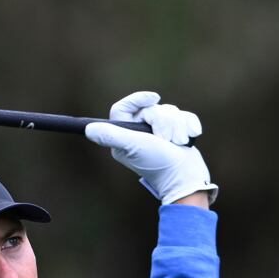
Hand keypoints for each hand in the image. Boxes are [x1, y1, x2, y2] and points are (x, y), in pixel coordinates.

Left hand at [84, 91, 216, 204]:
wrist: (186, 179)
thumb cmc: (159, 164)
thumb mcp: (134, 146)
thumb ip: (112, 136)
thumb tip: (89, 129)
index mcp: (123, 136)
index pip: (123, 108)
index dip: (138, 100)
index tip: (154, 98)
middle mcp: (138, 134)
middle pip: (151, 108)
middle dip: (163, 121)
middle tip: (164, 140)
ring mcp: (158, 134)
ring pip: (169, 111)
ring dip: (177, 126)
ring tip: (177, 143)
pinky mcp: (175, 134)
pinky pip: (184, 117)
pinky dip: (189, 127)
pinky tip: (188, 139)